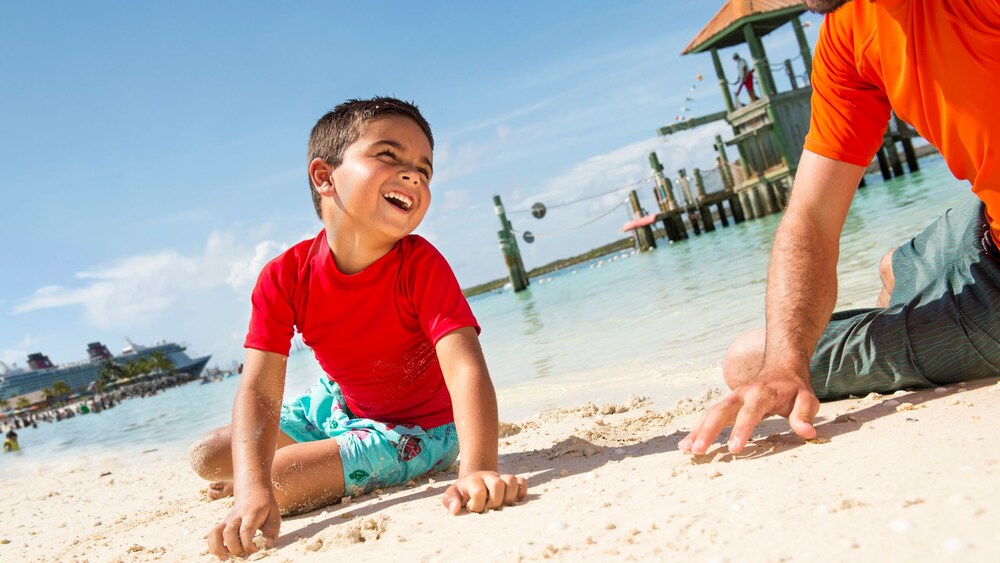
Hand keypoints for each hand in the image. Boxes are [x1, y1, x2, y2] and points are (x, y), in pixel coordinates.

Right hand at [207, 486, 280, 558]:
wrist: (253, 491)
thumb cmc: (265, 506)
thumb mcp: (274, 515)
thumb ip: (271, 530)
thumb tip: (268, 545)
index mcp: (251, 514)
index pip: (246, 530)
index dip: (248, 543)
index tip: (255, 550)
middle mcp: (236, 517)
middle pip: (229, 533)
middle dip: (235, 548)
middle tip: (245, 554)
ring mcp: (227, 520)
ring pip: (216, 533)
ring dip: (218, 548)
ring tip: (225, 558)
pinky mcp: (223, 524)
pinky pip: (212, 534)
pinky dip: (213, 545)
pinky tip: (222, 553)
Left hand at [441, 470, 527, 513]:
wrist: (473, 483)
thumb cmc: (462, 493)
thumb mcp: (452, 495)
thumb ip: (450, 501)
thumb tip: (455, 509)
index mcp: (473, 480)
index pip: (479, 491)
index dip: (477, 505)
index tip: (473, 509)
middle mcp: (489, 477)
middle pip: (498, 485)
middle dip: (494, 502)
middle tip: (489, 509)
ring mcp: (501, 478)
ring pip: (512, 481)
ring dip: (509, 497)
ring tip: (501, 506)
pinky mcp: (512, 483)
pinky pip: (523, 483)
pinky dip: (521, 492)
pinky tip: (513, 501)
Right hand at [678, 376, 818, 454]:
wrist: (781, 368)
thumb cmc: (794, 389)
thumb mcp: (807, 399)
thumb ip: (804, 415)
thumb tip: (807, 433)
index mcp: (762, 393)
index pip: (750, 413)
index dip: (741, 430)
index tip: (734, 449)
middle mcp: (742, 394)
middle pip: (721, 411)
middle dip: (708, 431)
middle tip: (698, 450)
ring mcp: (732, 398)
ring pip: (710, 413)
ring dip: (697, 431)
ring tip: (686, 450)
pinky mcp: (727, 404)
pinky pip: (709, 416)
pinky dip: (697, 429)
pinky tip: (687, 444)